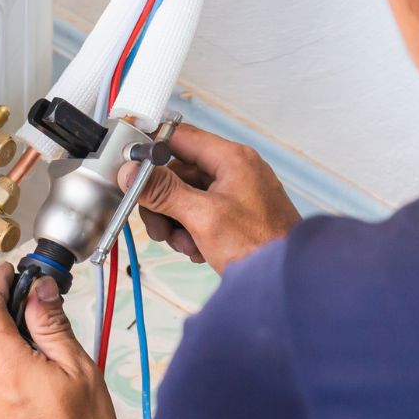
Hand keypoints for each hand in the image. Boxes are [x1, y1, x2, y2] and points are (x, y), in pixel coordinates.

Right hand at [120, 124, 301, 271]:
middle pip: (178, 173)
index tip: (132, 171)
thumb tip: (132, 173)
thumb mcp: (203, 217)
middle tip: (160, 228)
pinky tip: (198, 249)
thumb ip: (164, 191)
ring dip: (176, 222)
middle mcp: (234, 170)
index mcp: (231, 158)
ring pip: (185, 196)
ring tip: (185, 244)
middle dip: (163, 203)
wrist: (286, 280)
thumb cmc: (260, 246)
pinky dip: (191, 231)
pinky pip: (199, 213)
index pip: (179, 138)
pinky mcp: (235, 213)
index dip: (152, 152)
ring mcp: (235, 192)